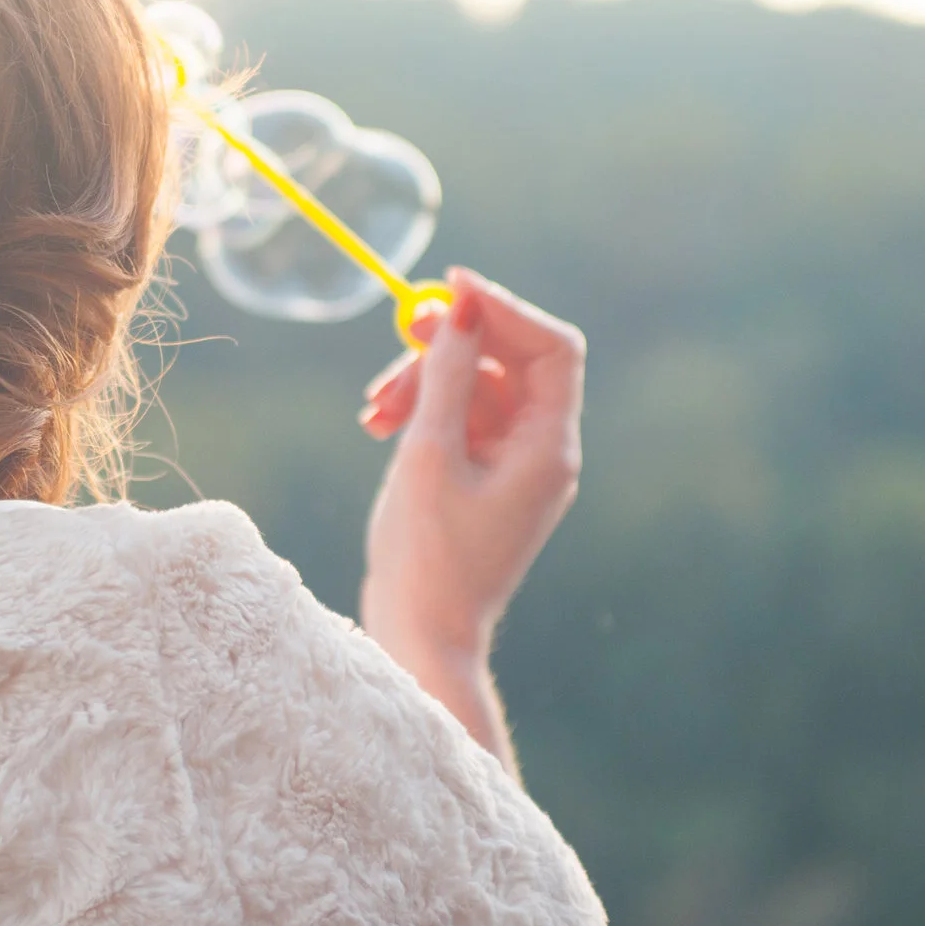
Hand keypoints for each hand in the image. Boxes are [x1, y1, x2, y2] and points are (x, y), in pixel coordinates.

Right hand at [357, 267, 586, 764]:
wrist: (420, 638)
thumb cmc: (427, 557)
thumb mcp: (429, 454)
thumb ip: (447, 374)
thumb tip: (461, 306)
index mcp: (548, 448)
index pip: (551, 349)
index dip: (505, 309)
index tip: (451, 287)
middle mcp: (542, 452)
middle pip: (508, 363)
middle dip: (450, 349)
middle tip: (399, 339)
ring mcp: (514, 467)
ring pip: (475, 388)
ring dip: (422, 384)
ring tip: (372, 411)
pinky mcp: (483, 478)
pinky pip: (460, 420)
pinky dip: (422, 412)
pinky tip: (378, 425)